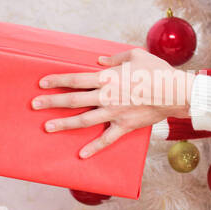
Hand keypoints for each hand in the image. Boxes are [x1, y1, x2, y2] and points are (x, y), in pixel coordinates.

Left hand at [32, 48, 191, 157]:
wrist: (175, 93)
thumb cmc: (157, 71)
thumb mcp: (136, 55)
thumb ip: (115, 58)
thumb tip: (99, 60)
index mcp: (108, 78)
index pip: (76, 79)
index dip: (57, 80)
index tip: (42, 83)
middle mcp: (107, 96)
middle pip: (73, 100)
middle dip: (52, 102)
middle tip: (35, 105)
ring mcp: (114, 113)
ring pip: (84, 120)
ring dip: (65, 124)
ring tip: (48, 127)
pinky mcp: (124, 126)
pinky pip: (107, 139)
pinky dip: (94, 147)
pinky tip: (81, 154)